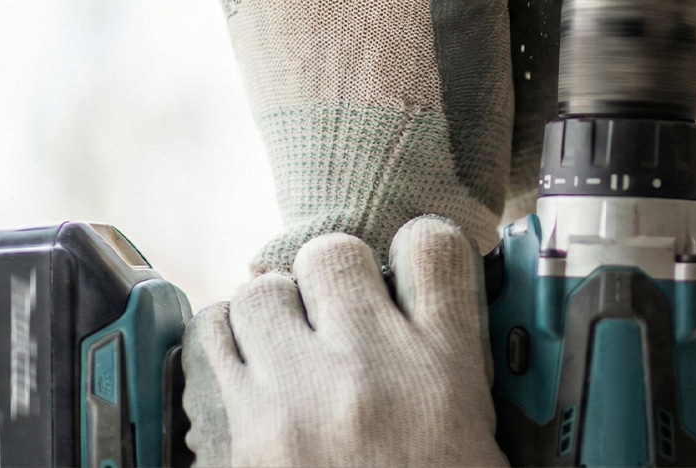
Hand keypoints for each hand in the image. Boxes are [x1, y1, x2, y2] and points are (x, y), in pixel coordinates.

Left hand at [182, 221, 504, 466]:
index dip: (415, 250)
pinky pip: (214, 339)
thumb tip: (438, 324)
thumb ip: (462, 376)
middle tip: (336, 315)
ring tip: (285, 342)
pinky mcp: (244, 429)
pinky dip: (225, 343)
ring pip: (263, 289)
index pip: (433, 249)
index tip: (405, 270)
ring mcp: (300, 394)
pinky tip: (246, 365)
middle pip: (335, 254)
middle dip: (330, 278)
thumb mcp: (481, 446)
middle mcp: (373, 367)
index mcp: (447, 372)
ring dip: (272, 309)